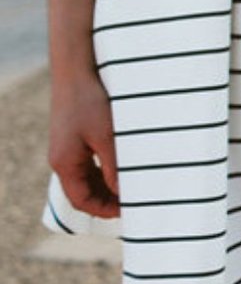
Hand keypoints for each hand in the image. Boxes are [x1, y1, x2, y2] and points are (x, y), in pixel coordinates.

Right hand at [48, 73, 119, 218]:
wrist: (76, 71)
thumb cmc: (90, 102)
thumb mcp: (107, 137)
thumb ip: (114, 166)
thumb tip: (123, 193)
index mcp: (65, 164)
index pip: (82, 200)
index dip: (104, 210)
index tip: (129, 211)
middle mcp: (62, 159)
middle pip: (84, 191)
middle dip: (107, 199)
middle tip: (134, 201)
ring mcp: (67, 148)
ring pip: (87, 177)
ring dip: (107, 184)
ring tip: (133, 186)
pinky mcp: (74, 136)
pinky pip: (88, 161)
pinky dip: (104, 169)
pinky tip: (123, 166)